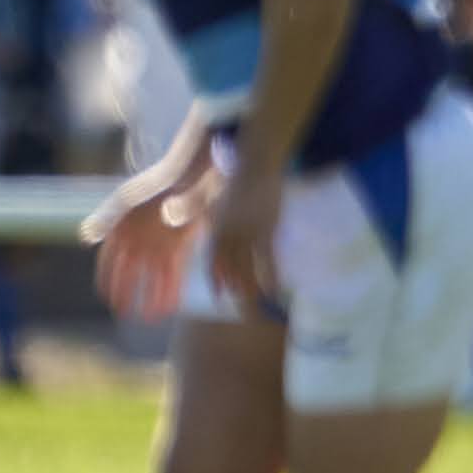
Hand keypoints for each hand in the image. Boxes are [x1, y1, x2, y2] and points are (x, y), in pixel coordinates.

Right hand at [85, 141, 211, 324]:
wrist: (195, 172)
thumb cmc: (158, 182)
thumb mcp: (128, 198)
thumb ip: (107, 218)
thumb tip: (86, 236)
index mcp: (122, 228)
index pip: (109, 260)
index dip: (107, 279)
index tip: (105, 296)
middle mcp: (140, 240)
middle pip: (130, 273)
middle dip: (127, 293)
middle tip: (124, 314)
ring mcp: (161, 244)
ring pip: (153, 277)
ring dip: (151, 296)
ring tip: (149, 318)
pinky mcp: (182, 246)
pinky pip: (174, 272)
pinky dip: (171, 289)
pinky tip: (170, 306)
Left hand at [199, 152, 287, 316]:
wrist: (256, 166)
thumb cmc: (238, 179)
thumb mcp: (217, 199)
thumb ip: (209, 214)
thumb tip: (199, 224)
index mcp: (217, 228)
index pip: (214, 260)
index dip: (216, 279)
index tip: (219, 295)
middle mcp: (229, 235)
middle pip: (229, 267)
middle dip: (233, 288)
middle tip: (238, 306)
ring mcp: (248, 234)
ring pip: (246, 266)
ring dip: (249, 286)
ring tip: (254, 303)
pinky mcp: (266, 230)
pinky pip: (266, 258)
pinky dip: (270, 275)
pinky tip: (273, 288)